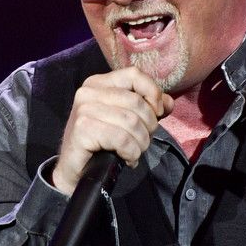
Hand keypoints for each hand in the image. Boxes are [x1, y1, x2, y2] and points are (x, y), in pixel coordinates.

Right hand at [51, 67, 173, 195]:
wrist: (77, 170)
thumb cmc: (104, 143)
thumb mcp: (128, 120)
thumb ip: (149, 107)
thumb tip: (168, 103)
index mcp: (100, 83)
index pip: (134, 74)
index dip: (153, 92)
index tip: (158, 113)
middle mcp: (89, 92)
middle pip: (137, 102)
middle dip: (149, 126)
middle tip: (143, 141)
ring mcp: (84, 109)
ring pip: (131, 122)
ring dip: (141, 142)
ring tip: (134, 151)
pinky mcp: (82, 129)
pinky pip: (121, 139)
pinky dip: (131, 152)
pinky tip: (127, 158)